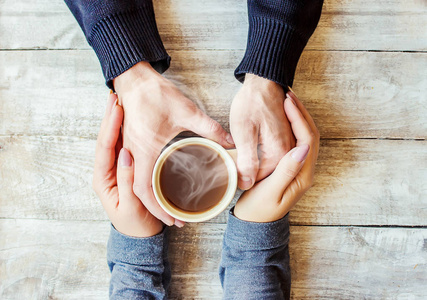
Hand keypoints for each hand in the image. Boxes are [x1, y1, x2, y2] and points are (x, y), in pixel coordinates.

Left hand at [93, 92, 162, 236]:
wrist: (140, 235)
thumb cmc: (134, 224)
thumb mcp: (129, 205)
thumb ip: (126, 181)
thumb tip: (126, 156)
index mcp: (102, 179)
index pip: (103, 148)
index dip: (109, 128)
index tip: (117, 110)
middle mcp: (107, 171)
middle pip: (107, 139)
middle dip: (110, 119)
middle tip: (115, 97)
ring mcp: (117, 168)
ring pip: (115, 140)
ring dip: (117, 122)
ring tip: (119, 101)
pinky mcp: (127, 169)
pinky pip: (125, 146)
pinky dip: (125, 131)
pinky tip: (129, 119)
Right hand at [114, 62, 233, 225]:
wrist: (133, 78)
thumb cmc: (155, 94)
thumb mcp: (186, 111)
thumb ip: (209, 128)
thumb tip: (229, 142)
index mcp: (145, 150)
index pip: (144, 189)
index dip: (157, 208)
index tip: (171, 218)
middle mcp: (133, 153)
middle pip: (138, 191)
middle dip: (155, 208)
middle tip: (173, 219)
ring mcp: (130, 147)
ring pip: (135, 181)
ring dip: (150, 196)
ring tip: (167, 205)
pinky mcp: (132, 141)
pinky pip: (135, 169)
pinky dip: (145, 181)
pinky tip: (158, 181)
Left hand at [230, 74, 295, 189]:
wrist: (264, 82)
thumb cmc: (251, 103)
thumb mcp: (243, 132)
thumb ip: (247, 160)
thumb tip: (246, 184)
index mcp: (278, 154)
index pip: (258, 180)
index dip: (241, 179)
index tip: (229, 175)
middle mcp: (288, 152)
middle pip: (266, 175)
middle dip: (249, 174)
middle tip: (232, 166)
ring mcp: (289, 146)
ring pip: (269, 167)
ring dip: (255, 167)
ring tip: (240, 159)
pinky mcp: (285, 140)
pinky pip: (273, 157)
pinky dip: (261, 158)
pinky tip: (250, 153)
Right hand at [234, 91, 319, 222]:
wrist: (254, 224)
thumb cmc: (259, 211)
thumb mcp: (270, 192)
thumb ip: (286, 171)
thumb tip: (301, 148)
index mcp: (302, 176)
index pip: (307, 140)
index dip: (299, 119)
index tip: (287, 102)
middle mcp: (305, 171)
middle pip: (310, 136)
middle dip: (301, 114)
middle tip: (288, 95)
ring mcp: (299, 169)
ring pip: (304, 137)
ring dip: (298, 119)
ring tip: (287, 101)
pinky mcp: (291, 168)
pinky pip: (296, 142)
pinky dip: (291, 127)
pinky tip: (282, 118)